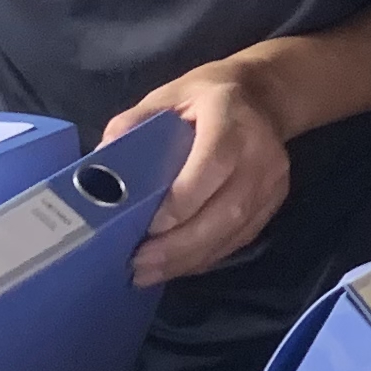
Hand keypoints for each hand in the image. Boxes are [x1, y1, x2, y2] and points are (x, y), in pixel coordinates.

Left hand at [111, 60, 292, 285]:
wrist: (264, 98)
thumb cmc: (206, 97)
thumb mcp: (167, 97)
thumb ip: (133, 125)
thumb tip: (98, 168)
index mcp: (231, 121)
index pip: (211, 167)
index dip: (180, 203)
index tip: (145, 227)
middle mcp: (260, 155)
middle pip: (225, 211)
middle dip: (180, 245)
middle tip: (139, 265)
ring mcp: (271, 183)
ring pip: (233, 232)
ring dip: (189, 258)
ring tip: (149, 273)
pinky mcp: (273, 203)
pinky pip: (239, 239)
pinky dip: (205, 257)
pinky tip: (176, 265)